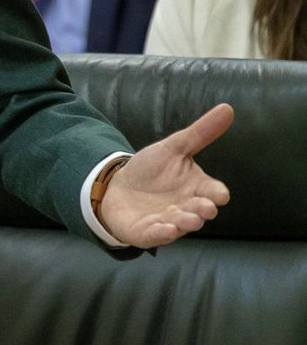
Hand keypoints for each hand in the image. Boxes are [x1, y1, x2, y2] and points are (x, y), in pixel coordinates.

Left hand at [98, 103, 233, 247]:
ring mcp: (167, 221)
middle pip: (200, 211)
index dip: (216, 194)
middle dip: (202, 210)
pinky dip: (160, 234)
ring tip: (186, 219)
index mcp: (196, 188)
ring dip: (185, 223)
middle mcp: (186, 207)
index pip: (213, 192)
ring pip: (181, 225)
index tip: (218, 194)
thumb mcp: (173, 147)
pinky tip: (165, 229)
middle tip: (204, 207)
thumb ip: (200, 133)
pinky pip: (155, 236)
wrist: (117, 186)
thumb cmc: (151, 169)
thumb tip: (227, 108)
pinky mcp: (146, 232)